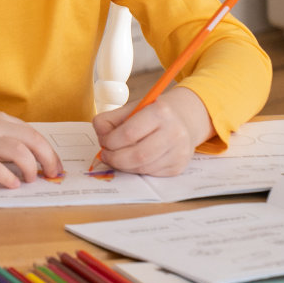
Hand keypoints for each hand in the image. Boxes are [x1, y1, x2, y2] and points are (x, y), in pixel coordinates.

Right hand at [0, 112, 64, 188]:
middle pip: (33, 141)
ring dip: (30, 168)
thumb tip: (35, 159)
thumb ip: (8, 138)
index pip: (34, 135)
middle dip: (48, 160)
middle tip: (50, 175)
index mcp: (1, 120)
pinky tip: (12, 184)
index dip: (50, 153)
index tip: (55, 167)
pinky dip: (7, 177)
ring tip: (29, 180)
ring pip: (18, 152)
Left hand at [91, 87, 213, 175]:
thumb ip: (109, 120)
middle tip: (106, 156)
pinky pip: (151, 173)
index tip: (104, 142)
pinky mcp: (179, 166)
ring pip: (143, 167)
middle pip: (137, 155)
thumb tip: (101, 137)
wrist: (182, 120)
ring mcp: (179, 151)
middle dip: (115, 159)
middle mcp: (174, 132)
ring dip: (124, 166)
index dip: (111, 142)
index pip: (129, 133)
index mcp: (160, 112)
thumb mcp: (130, 109)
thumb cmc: (151, 115)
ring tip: (118, 158)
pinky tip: (133, 161)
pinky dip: (136, 170)